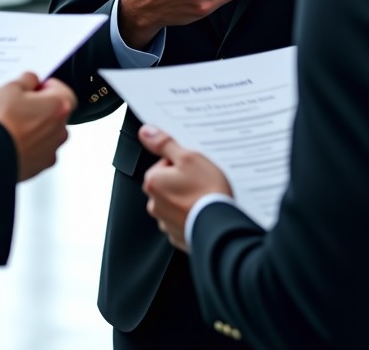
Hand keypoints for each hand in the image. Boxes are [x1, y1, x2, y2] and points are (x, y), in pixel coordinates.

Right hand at [0, 73, 76, 180]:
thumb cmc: (1, 122)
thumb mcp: (10, 87)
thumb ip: (26, 80)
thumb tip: (31, 80)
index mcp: (60, 106)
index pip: (61, 89)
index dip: (43, 87)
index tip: (30, 88)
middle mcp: (60, 130)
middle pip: (54, 113)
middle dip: (38, 109)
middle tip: (16, 107)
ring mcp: (51, 151)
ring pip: (45, 134)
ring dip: (33, 129)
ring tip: (10, 125)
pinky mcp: (38, 167)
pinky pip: (36, 152)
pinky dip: (27, 146)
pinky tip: (9, 141)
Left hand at [140, 124, 232, 251]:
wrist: (221, 229)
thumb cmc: (206, 193)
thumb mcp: (188, 158)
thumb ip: (165, 144)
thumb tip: (146, 132)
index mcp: (153, 182)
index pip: (165, 163)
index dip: (183, 164)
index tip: (194, 169)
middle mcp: (155, 204)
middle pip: (169, 183)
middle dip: (184, 181)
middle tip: (201, 183)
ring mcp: (166, 222)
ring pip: (176, 202)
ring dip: (187, 199)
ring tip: (204, 199)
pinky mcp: (178, 236)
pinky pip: (183, 220)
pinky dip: (192, 216)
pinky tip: (204, 213)